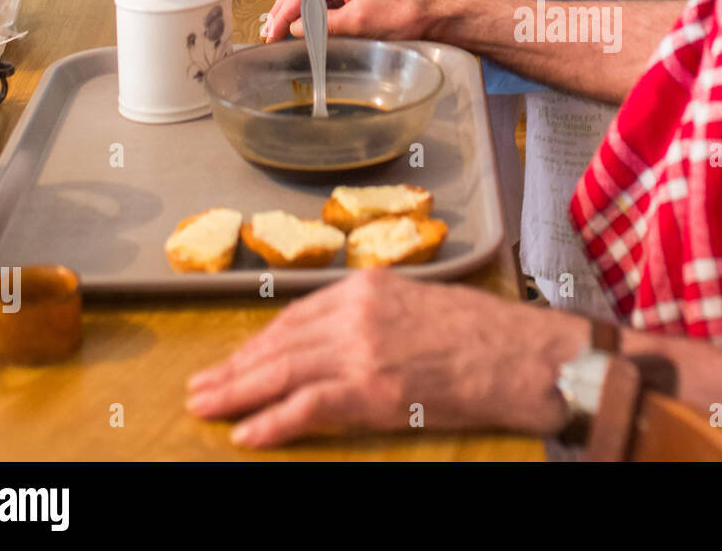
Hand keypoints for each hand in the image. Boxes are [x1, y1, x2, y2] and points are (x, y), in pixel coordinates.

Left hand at [186, 270, 583, 446]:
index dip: (260, 342)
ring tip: (206, 408)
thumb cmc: (484, 333)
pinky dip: (271, 422)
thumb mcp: (419, 305)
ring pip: (281, 372)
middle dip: (235, 367)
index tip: (237, 358)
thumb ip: (373, 317)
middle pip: (279, 343)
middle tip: (200, 387)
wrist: (520, 355)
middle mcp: (356, 312)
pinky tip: (246, 433)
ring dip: (237, 393)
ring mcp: (361, 349)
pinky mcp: (370, 387)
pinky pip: (305, 406)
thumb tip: (334, 343)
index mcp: (367, 286)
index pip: (296, 316)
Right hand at [263, 0, 437, 41]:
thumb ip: (324, 24)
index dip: (282, 14)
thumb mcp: (360, 22)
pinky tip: (302, 24)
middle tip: (270, 33)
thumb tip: (296, 28)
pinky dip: (308, 11)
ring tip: (280, 30)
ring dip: (293, 10)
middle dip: (282, 10)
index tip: (271, 34)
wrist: (431, 16)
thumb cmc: (404, 15)